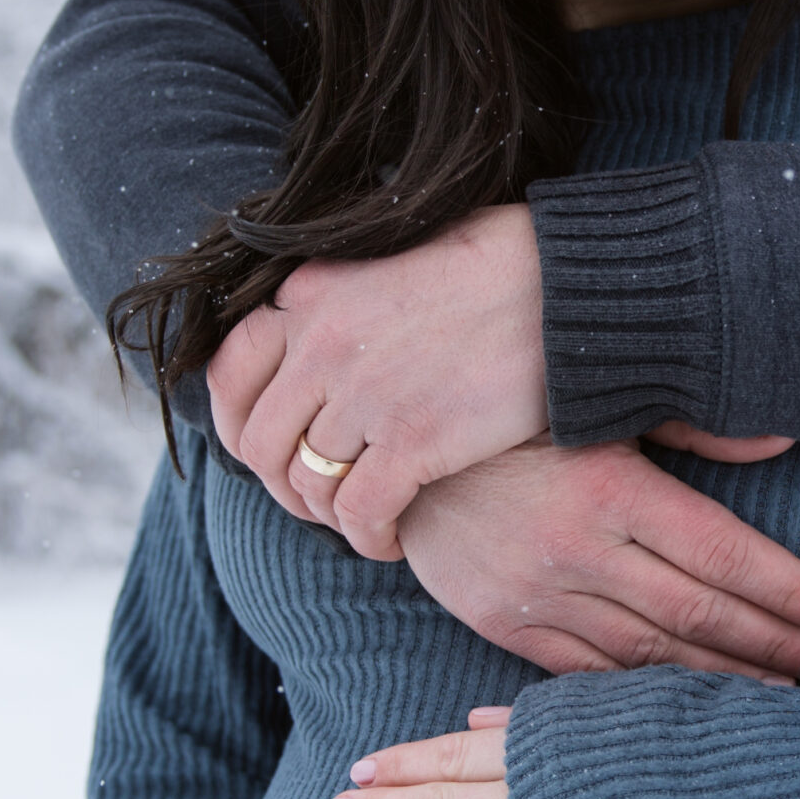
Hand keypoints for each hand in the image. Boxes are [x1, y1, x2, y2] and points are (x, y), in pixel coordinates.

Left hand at [207, 206, 545, 558]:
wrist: (568, 282)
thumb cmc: (500, 262)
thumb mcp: (394, 257)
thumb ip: (345, 298)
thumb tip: (328, 339)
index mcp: (311, 294)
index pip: (231, 373)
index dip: (237, 426)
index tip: (266, 451)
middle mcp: (321, 343)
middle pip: (260, 442)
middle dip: (281, 485)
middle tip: (316, 500)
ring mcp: (364, 394)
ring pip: (308, 483)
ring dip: (328, 515)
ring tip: (360, 520)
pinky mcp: (413, 439)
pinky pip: (360, 511)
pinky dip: (367, 537)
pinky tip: (388, 541)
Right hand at [398, 439, 799, 680]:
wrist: (388, 444)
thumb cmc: (508, 410)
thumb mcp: (596, 402)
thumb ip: (689, 424)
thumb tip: (780, 440)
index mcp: (610, 488)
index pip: (721, 552)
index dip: (785, 588)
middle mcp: (577, 551)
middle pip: (697, 614)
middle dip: (771, 644)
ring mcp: (536, 596)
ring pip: (649, 656)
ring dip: (720, 680)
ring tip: (779, 694)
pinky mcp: (502, 625)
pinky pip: (586, 675)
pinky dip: (642, 696)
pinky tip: (686, 708)